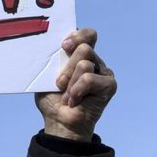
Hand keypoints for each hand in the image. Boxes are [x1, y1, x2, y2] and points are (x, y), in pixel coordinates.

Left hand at [35, 28, 116, 142]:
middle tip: (59, 83)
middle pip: (84, 48)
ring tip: (67, 95)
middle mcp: (94, 61)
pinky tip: (74, 101)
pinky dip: (77, 90)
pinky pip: (90, 78)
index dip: (78, 35)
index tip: (63, 46)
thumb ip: (54, 58)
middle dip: (67, 67)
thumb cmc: (52, 98)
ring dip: (70, 83)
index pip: (87, 34)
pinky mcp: (109, 85)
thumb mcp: (47, 74)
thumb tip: (53, 45)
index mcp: (79, 55)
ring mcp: (103, 72)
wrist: (58, 121)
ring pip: (84, 64)